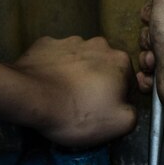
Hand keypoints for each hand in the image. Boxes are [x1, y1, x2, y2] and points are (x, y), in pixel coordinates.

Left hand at [8, 35, 136, 147]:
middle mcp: (98, 44)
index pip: (128, 81)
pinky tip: (46, 83)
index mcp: (120, 60)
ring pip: (79, 59)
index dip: (118, 98)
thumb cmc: (79, 112)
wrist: (30, 98)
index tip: (104, 110)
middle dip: (98, 82)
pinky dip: (53, 68)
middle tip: (83, 103)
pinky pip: (54, 57)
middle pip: (104, 67)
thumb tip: (127, 107)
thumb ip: (133, 112)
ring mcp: (69, 40)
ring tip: (62, 93)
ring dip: (76, 73)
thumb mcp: (120, 124)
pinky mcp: (44, 43)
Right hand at [137, 0, 163, 105]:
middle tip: (155, 40)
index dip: (149, 13)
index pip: (158, 13)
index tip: (152, 17)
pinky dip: (146, 78)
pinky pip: (147, 80)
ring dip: (146, 58)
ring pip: (146, 58)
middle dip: (146, 38)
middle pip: (149, 35)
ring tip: (156, 60)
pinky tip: (152, 75)